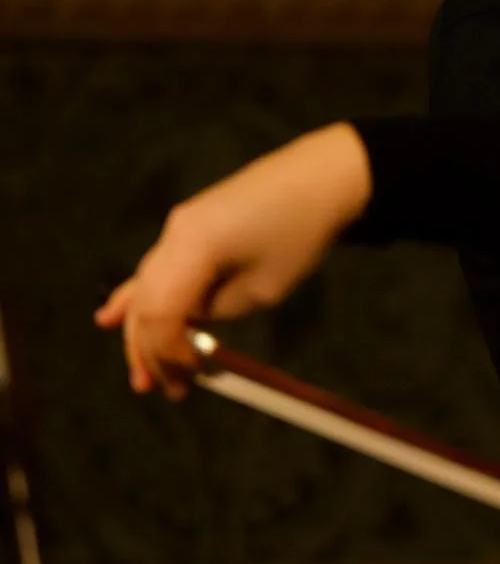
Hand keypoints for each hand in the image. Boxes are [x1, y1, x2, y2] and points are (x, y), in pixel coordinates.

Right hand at [94, 123, 372, 397]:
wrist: (326, 175)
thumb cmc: (302, 233)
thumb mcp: (264, 288)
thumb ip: (218, 308)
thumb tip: (193, 318)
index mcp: (191, 248)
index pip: (160, 315)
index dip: (168, 354)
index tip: (188, 379)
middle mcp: (175, 234)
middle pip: (146, 302)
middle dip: (149, 350)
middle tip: (160, 388)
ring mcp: (180, 224)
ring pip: (147, 285)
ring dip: (144, 329)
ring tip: (141, 373)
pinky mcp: (193, 221)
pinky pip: (158, 266)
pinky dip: (139, 296)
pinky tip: (110, 318)